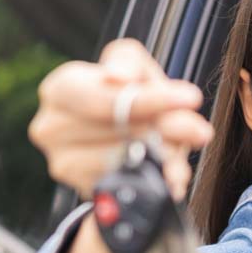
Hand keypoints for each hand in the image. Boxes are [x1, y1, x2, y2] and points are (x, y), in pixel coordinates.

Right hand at [28, 38, 213, 202]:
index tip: (190, 98)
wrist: (116, 132)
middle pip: (117, 132)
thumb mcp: (130, 65)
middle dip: (165, 130)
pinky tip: (172, 171)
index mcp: (59, 89)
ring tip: (183, 149)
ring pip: (124, 163)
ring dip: (164, 157)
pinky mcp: (83, 190)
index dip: (149, 101)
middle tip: (199, 130)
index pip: (103, 98)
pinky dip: (157, 180)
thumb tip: (119, 79)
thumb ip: (128, 63)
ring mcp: (63, 163)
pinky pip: (127, 186)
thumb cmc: (125, 93)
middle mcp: (52, 128)